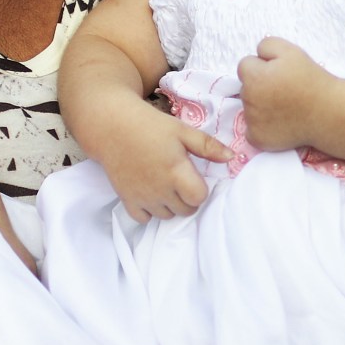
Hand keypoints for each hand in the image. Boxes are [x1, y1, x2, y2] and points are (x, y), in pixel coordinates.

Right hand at [101, 107, 231, 222]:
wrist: (112, 126)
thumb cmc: (150, 126)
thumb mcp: (182, 130)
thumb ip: (208, 146)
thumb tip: (231, 157)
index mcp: (176, 172)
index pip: (199, 198)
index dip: (200, 189)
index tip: (193, 176)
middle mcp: (160, 189)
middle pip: (185, 210)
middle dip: (187, 198)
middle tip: (180, 180)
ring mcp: (142, 197)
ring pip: (166, 216)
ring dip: (170, 205)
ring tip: (165, 185)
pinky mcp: (126, 199)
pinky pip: (143, 219)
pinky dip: (149, 211)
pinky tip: (150, 195)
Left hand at [236, 38, 336, 151]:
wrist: (328, 112)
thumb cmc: (310, 79)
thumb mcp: (290, 50)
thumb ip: (266, 45)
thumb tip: (255, 56)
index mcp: (253, 76)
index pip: (245, 65)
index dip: (262, 66)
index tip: (278, 73)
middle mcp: (248, 99)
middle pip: (245, 87)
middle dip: (259, 86)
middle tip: (283, 90)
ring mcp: (251, 121)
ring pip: (248, 108)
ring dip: (260, 106)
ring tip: (284, 107)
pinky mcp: (257, 139)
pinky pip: (251, 130)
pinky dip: (261, 127)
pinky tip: (279, 123)